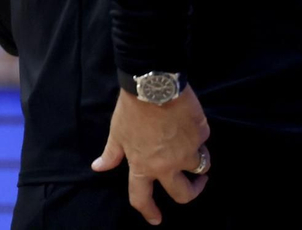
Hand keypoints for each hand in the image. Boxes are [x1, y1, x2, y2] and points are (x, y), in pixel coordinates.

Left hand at [92, 87, 210, 224]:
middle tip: (194, 185)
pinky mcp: (201, 138)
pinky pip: (203, 142)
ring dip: (198, 160)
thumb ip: (112, 154)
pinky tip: (189, 123)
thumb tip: (98, 168)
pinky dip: (198, 136)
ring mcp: (186, 154)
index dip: (148, 211)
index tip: (155, 220)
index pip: (141, 196)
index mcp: (142, 165)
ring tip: (192, 146)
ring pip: (200, 167)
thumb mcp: (117, 133)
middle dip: (192, 192)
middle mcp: (166, 166)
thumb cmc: (131, 110)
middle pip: (183, 194)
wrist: (152, 86)